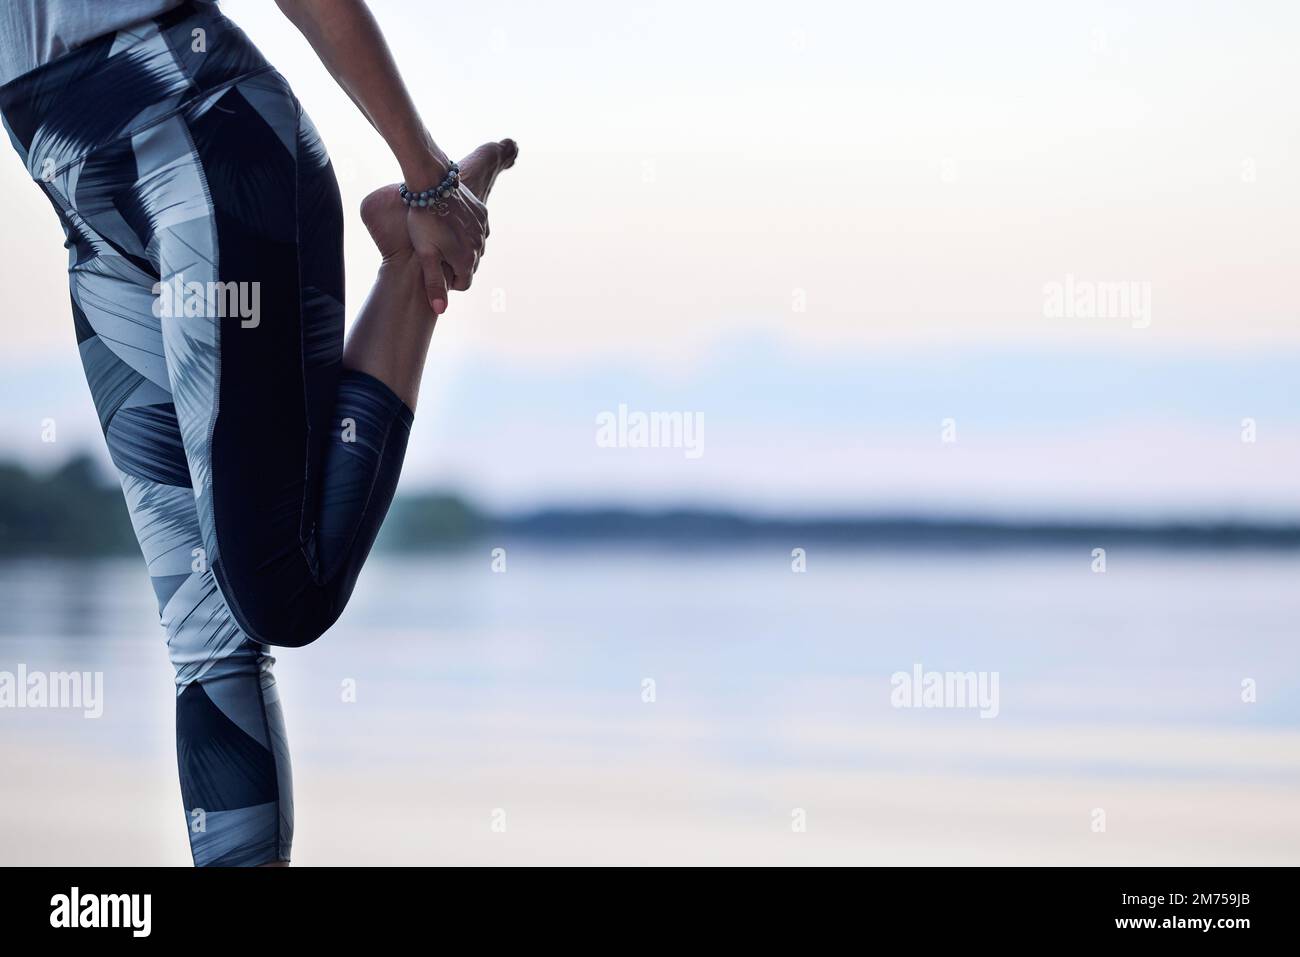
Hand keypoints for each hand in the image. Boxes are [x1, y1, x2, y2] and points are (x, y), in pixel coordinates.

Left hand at [406, 179, 486, 314]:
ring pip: (475, 248)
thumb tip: (440, 310)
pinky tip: (453, 223)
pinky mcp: (482, 213)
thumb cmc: (423, 219)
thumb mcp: (425, 254)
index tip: (436, 270)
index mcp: (465, 259)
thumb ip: (434, 283)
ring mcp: (483, 229)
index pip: (463, 283)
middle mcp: (479, 246)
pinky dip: (468, 231)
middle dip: (455, 264)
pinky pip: (479, 230)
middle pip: (470, 266)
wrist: (431, 182)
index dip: (448, 281)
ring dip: (462, 247)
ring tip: (443, 237)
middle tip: (437, 252)